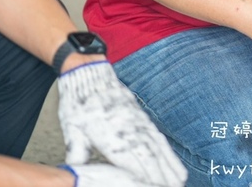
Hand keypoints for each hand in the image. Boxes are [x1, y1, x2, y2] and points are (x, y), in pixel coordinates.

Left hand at [57, 62, 185, 186]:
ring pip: (158, 148)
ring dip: (169, 166)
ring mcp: (138, 123)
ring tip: (179, 181)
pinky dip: (168, 151)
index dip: (145, 178)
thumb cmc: (78, 103)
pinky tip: (172, 160)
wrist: (91, 75)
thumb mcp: (71, 129)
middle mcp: (129, 129)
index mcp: (111, 135)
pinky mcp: (142, 118)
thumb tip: (75, 171)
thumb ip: (77, 152)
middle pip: (150, 158)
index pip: (132, 162)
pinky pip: (158, 137)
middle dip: (162, 176)